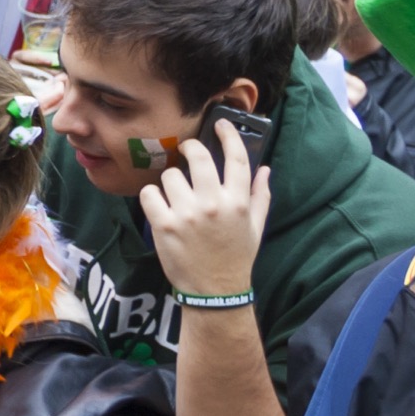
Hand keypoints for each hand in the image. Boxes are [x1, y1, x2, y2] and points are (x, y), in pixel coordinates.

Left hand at [138, 119, 270, 299]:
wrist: (215, 292)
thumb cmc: (236, 257)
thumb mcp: (255, 227)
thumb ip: (260, 196)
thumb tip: (265, 168)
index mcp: (238, 202)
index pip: (236, 158)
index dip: (229, 135)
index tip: (221, 124)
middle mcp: (213, 204)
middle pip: (197, 156)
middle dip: (189, 148)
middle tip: (185, 151)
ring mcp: (187, 214)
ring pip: (169, 175)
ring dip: (170, 181)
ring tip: (175, 195)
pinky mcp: (163, 225)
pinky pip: (149, 193)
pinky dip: (152, 197)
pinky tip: (160, 207)